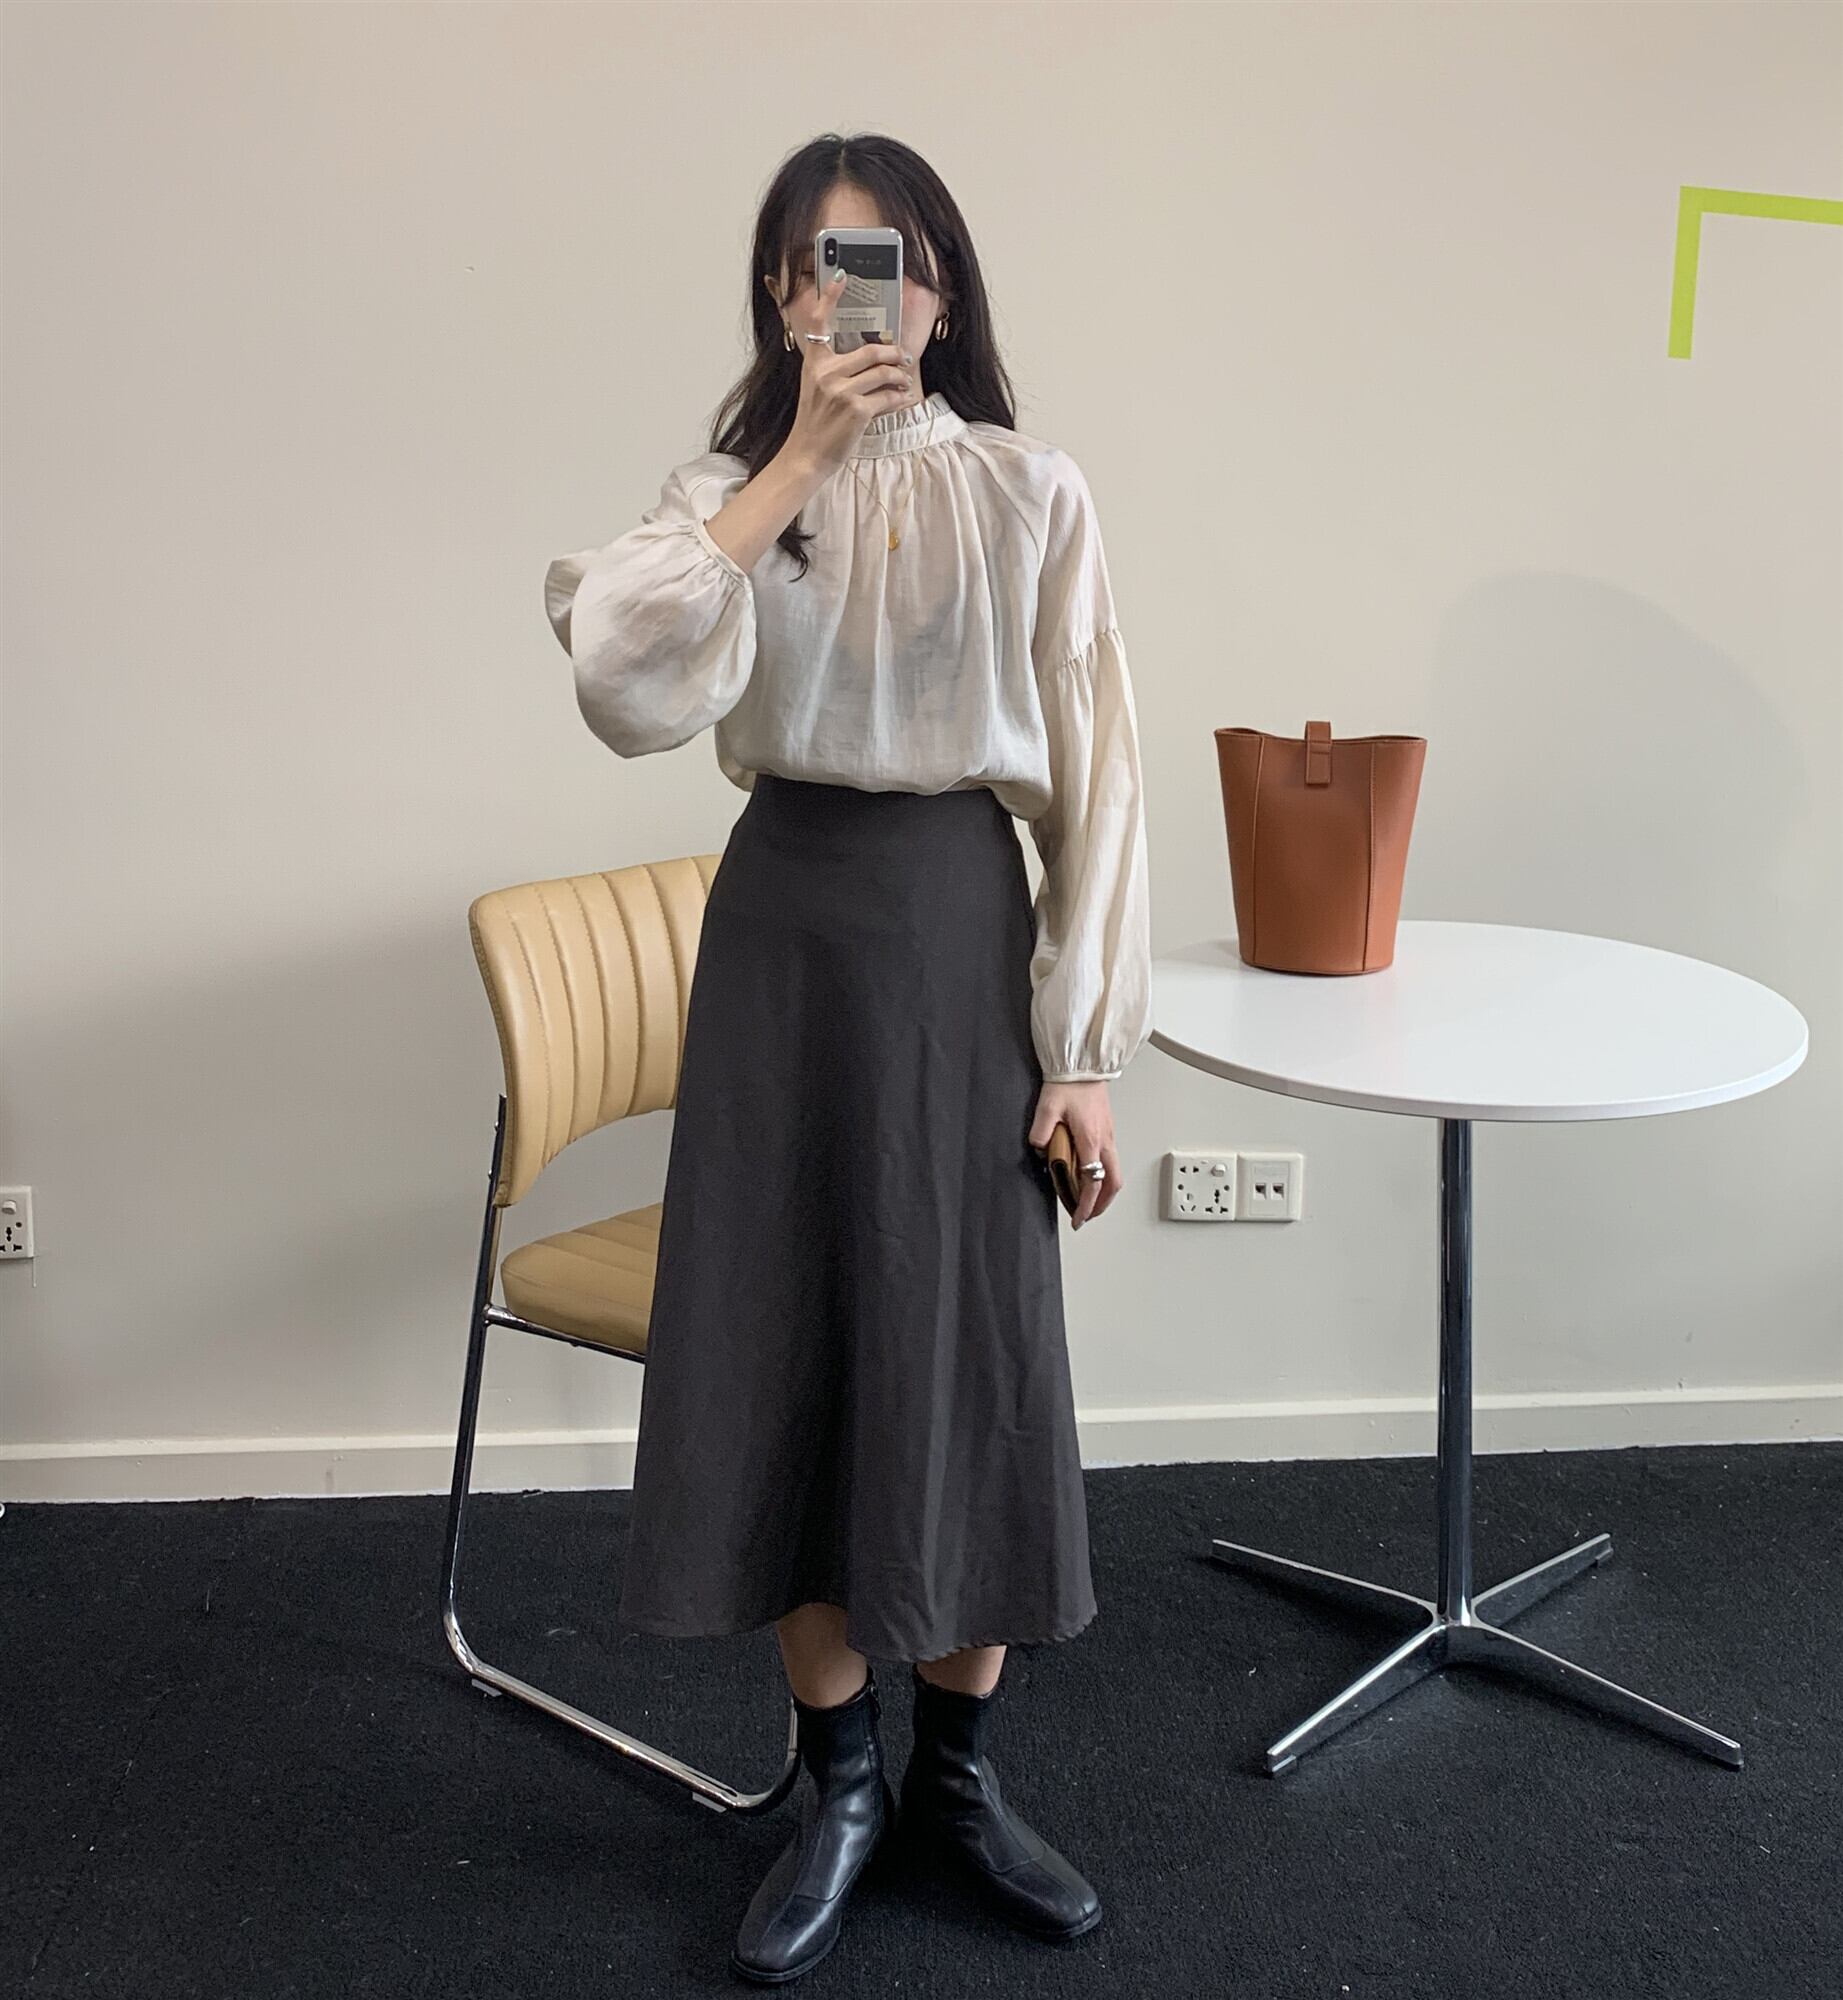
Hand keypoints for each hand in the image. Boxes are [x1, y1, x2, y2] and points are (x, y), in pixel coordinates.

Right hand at [783, 267, 916, 476]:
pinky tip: (902, 399)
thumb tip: (869, 358)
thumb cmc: (814, 423)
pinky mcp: (857, 411)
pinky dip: (899, 398)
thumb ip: (834, 370)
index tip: (841, 276)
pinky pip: (888, 397)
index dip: (830, 297)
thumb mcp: (815, 389)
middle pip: (871, 350)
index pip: (819, 323)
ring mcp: (842, 392)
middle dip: (894, 354)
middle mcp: (826, 373)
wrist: (806, 455)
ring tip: (904, 381)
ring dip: (900, 377)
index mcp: (814, 364)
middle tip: (904, 358)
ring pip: (884, 372)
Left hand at [1028, 1080, 1120, 1229]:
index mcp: (1091, 1139)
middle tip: (1087, 1216)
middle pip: (1112, 1183)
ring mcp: (1109, 1135)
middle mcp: (1105, 1140)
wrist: (1084, 1063)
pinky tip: (1090, 1175)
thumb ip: (1041, 1131)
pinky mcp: (1108, 1130)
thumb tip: (1040, 1149)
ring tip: (1089, 1201)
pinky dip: (1104, 1176)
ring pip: (1114, 1173)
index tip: (1078, 1217)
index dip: (1086, 1204)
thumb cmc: (1069, 1082)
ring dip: (1104, 1192)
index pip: (1092, 1182)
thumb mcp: (1047, 1107)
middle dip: (1101, 1205)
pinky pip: (1111, 1160)